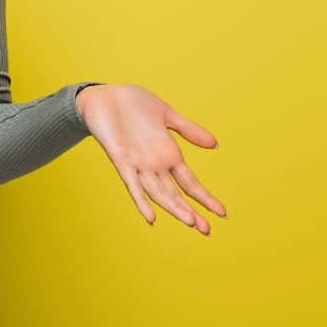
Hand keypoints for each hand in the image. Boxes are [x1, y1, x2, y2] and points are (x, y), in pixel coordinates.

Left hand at [76, 84, 226, 234]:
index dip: (204, 198)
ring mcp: (138, 164)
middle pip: (176, 194)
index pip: (190, 182)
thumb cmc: (133, 103)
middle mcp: (154, 164)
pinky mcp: (120, 159)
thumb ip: (189, 131)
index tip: (222, 213)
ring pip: (158, 193)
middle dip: (192, 212)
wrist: (103, 95)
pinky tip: (150, 217)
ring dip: (173, 208)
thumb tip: (215, 145)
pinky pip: (131, 184)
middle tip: (208, 231)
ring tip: (191, 222)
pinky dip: (141, 201)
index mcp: (168, 154)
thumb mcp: (167, 115)